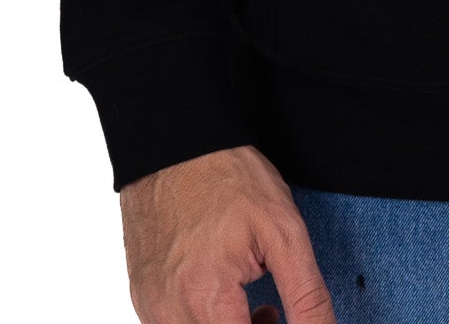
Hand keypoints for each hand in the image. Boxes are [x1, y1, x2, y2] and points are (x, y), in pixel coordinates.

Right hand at [119, 144, 337, 323]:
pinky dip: (203, 322)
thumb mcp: (283, 231)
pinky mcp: (142, 297)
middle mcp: (169, 313)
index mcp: (205, 300)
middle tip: (272, 312)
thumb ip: (306, 295)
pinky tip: (219, 295)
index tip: (280, 314)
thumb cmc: (228, 178)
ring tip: (249, 303)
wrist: (176, 142)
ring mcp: (151, 307)